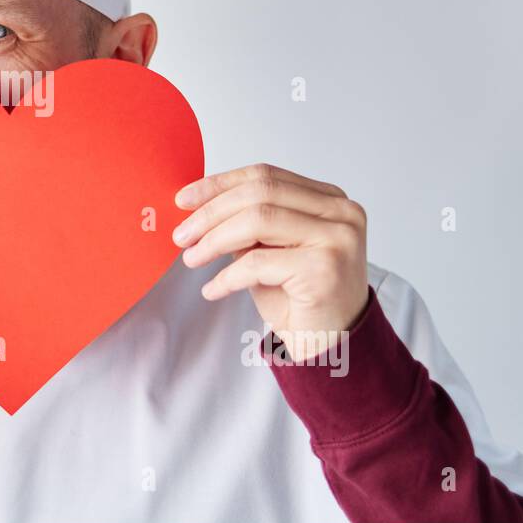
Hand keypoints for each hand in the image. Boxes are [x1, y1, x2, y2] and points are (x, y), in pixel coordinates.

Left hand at [171, 163, 369, 361]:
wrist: (330, 346)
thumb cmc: (299, 298)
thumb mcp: (268, 250)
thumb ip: (246, 224)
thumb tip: (198, 206)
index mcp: (329, 199)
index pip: (266, 176)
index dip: (220, 184)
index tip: (184, 198)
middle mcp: (340, 212)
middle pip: (260, 194)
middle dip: (211, 213)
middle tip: (181, 235)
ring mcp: (337, 238)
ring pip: (258, 220)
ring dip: (214, 240)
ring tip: (191, 258)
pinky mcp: (325, 269)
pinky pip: (258, 263)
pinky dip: (227, 276)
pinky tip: (213, 289)